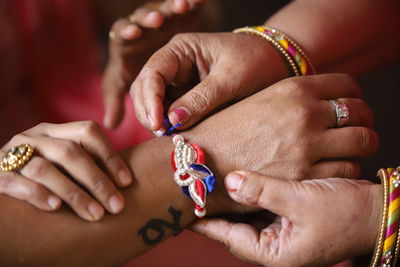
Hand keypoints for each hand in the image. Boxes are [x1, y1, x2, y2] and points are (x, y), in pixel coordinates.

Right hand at [0, 121, 131, 220]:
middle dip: (97, 181)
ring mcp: (13, 153)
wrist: (2, 175)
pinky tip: (56, 208)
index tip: (127, 182)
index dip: (110, 156)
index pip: (88, 132)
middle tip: (117, 206)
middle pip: (71, 152)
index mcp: (56, 131)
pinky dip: (38, 194)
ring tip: (96, 214)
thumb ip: (86, 164)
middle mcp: (36, 137)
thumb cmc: (43, 173)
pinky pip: (16, 182)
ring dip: (74, 194)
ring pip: (45, 169)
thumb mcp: (63, 162)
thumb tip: (126, 183)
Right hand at [131, 31, 287, 132]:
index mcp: (181, 49)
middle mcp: (174, 64)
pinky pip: (169, 112)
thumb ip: (202, 99)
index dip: (150, 99)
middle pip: (145, 88)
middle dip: (148, 111)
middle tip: (161, 135)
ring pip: (153, 102)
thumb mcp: (230, 79)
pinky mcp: (186, 97)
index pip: (152, 72)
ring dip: (156, 120)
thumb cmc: (256, 61)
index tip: (158, 124)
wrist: (276, 63)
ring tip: (169, 138)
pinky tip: (176, 136)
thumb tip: (173, 121)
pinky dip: (169, 124)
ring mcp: (178, 82)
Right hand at [184, 74, 376, 183]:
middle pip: (361, 112)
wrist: (195, 162)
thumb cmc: (220, 132)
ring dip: (359, 148)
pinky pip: (348, 171)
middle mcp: (304, 114)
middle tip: (354, 131)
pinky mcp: (304, 177)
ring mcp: (307, 146)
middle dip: (363, 122)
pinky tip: (332, 171)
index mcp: (291, 89)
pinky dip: (346, 171)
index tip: (349, 107)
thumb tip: (317, 104)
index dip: (353, 95)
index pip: (347, 84)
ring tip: (347, 153)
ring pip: (362, 142)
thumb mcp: (255, 100)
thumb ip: (289, 99)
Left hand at [192, 170, 380, 265]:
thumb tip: (230, 182)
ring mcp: (281, 232)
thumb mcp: (303, 201)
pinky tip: (240, 180)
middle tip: (192, 190)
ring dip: (231, 201)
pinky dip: (250, 194)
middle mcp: (275, 246)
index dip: (204, 222)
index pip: (229, 237)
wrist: (378, 212)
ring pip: (246, 216)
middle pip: (234, 228)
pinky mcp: (288, 218)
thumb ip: (264, 191)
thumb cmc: (347, 213)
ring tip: (209, 183)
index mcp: (275, 253)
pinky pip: (262, 208)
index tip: (182, 207)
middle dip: (214, 210)